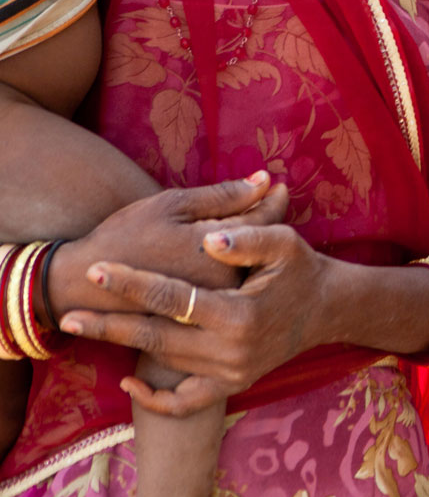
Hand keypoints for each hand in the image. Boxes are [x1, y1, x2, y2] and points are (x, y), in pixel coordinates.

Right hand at [47, 174, 286, 320]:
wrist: (83, 284)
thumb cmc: (125, 236)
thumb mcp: (171, 205)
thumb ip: (222, 196)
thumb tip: (262, 181)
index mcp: (217, 249)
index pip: (262, 219)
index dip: (270, 198)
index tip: (276, 184)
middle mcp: (222, 280)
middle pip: (261, 244)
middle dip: (268, 217)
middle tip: (274, 196)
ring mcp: (213, 301)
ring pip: (249, 266)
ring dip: (255, 241)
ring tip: (258, 216)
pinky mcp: (201, 315)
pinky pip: (231, 285)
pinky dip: (236, 263)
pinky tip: (232, 248)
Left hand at [58, 215, 329, 416]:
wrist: (327, 308)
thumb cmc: (301, 268)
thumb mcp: (284, 242)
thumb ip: (247, 238)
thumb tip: (208, 238)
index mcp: (240, 312)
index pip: (171, 297)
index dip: (132, 283)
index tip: (98, 271)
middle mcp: (231, 349)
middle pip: (156, 336)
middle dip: (110, 324)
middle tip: (70, 315)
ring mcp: (230, 371)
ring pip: (164, 362)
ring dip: (125, 346)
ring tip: (88, 329)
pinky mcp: (231, 384)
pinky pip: (185, 401)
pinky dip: (155, 397)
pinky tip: (128, 382)